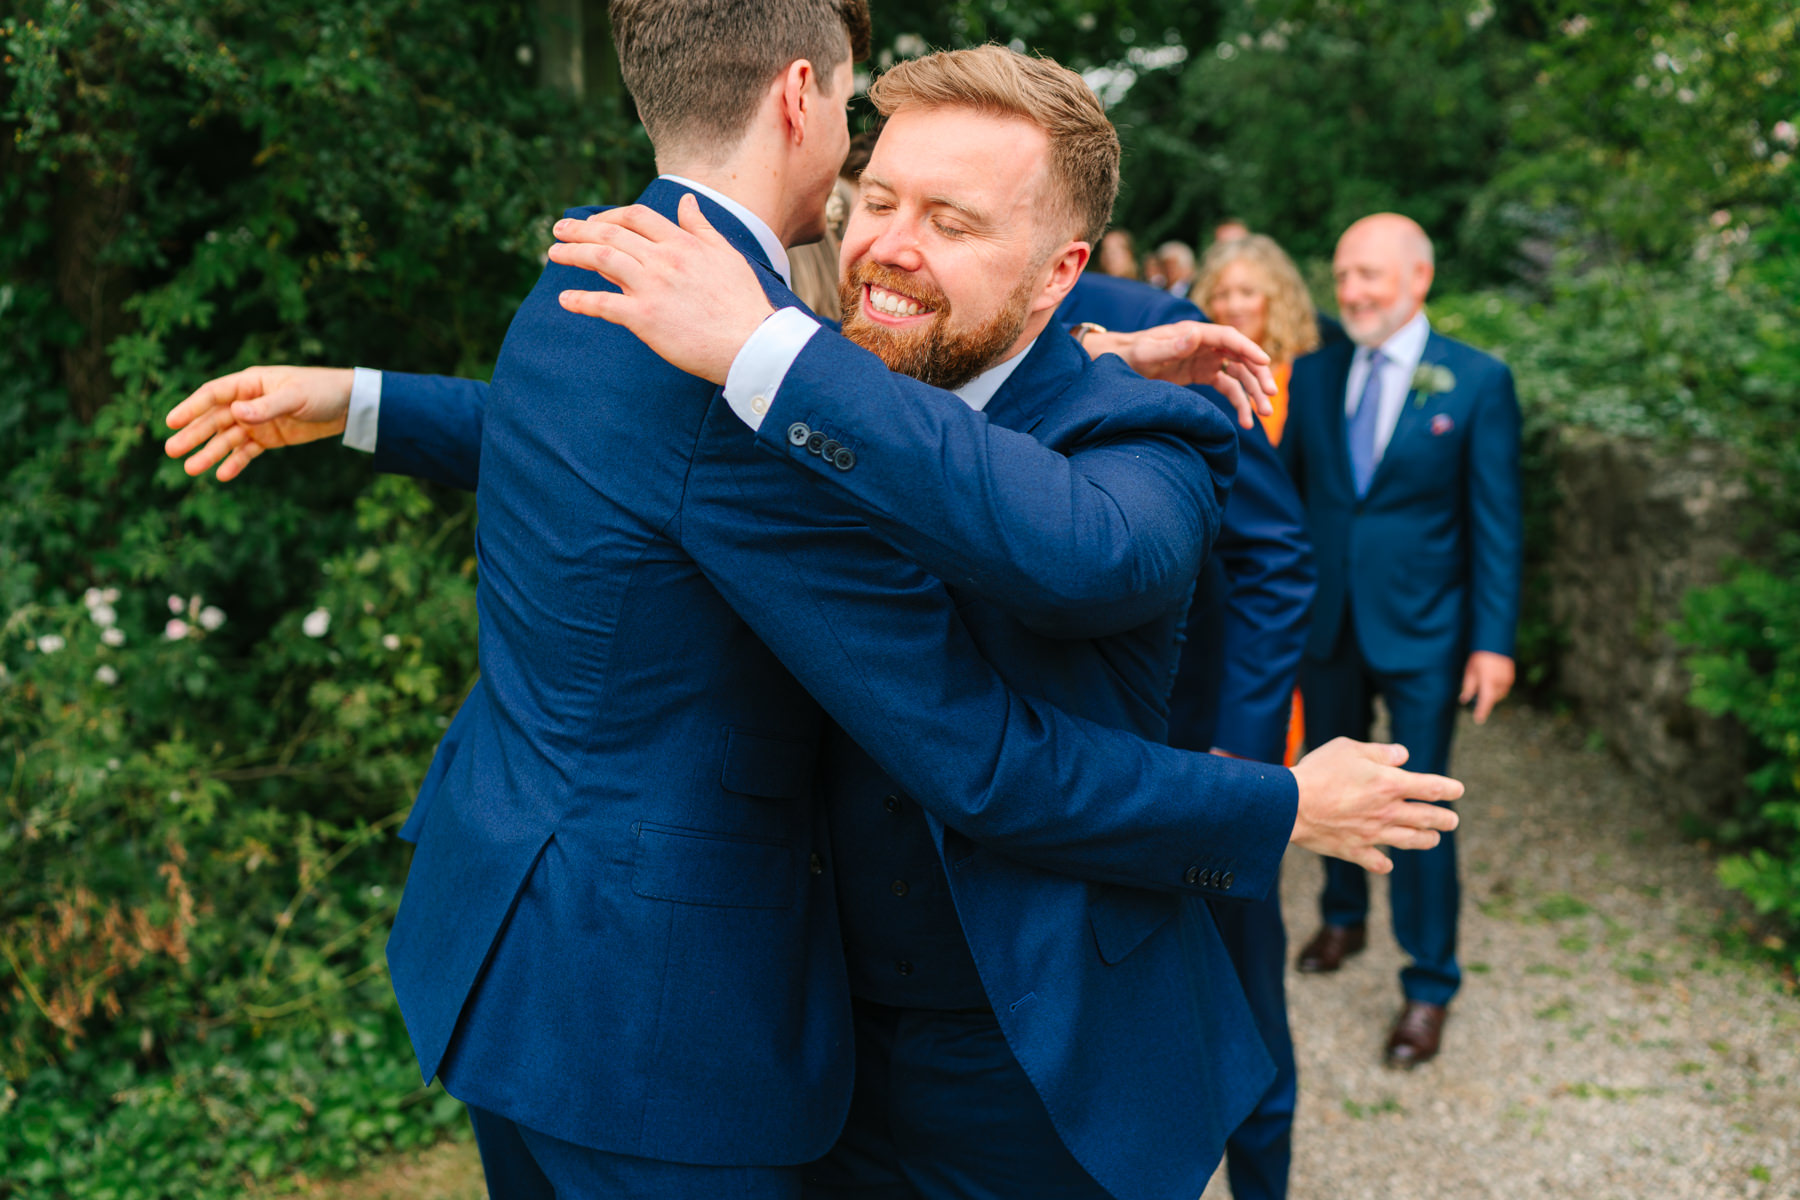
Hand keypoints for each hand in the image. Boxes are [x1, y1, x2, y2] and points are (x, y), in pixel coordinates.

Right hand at [164, 366, 354, 480]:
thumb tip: (236, 412)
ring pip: (227, 439)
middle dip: (193, 434)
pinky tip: (221, 475)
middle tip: (171, 450)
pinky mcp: (270, 438)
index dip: (191, 408)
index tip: (170, 422)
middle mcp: (248, 402)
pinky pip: (247, 452)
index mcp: (251, 384)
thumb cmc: (321, 391)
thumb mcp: (295, 397)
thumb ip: (267, 406)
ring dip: (209, 453)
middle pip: (214, 419)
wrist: (349, 405)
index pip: (213, 394)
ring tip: (191, 469)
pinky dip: (235, 463)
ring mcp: (257, 421)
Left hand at [548, 194, 774, 384]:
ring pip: (602, 260)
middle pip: (611, 234)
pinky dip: (580, 301)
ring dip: (573, 254)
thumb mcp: (727, 255)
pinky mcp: (644, 318)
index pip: (637, 217)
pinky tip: (565, 300)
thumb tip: (687, 201)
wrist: (752, 343)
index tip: (595, 222)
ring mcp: (652, 287)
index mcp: (683, 243)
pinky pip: (603, 305)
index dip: (611, 216)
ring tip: (554, 253)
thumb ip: (702, 227)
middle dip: (580, 229)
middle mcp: (664, 259)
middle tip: (559, 229)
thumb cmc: (744, 303)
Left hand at [1084, 321, 1276, 428]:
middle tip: (1271, 396)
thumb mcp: (1146, 352)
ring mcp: (1206, 360)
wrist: (1119, 364)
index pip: (1229, 338)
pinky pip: (1228, 388)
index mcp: (1194, 333)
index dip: (1249, 349)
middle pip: (1241, 358)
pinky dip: (1239, 403)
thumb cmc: (1130, 355)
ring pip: (1239, 375)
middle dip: (1258, 376)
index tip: (1266, 363)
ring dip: (1254, 394)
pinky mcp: (1203, 375)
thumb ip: (1169, 346)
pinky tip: (1247, 421)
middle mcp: (1205, 344)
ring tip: (1265, 415)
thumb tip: (1195, 336)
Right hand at [1288, 737, 1463, 873]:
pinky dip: (1384, 864)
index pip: (1431, 788)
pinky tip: (1388, 863)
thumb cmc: (1319, 770)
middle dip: (1444, 820)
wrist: (1291, 805)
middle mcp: (1387, 811)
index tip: (1457, 790)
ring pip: (1409, 841)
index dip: (1449, 789)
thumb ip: (1380, 752)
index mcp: (1389, 784)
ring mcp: (1372, 834)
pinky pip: (1376, 862)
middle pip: (1427, 818)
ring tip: (1434, 840)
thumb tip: (1403, 755)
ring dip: (1426, 840)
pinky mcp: (1354, 850)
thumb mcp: (1349, 748)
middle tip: (1453, 821)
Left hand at [1460, 650, 1514, 723]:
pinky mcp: (1511, 677)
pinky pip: (1503, 688)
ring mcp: (1508, 680)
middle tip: (1475, 691)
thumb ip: (1468, 687)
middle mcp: (1500, 682)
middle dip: (1484, 698)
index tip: (1478, 720)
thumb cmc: (1479, 657)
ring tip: (1483, 681)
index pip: (1486, 701)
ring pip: (1499, 695)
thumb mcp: (1470, 671)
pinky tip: (1490, 679)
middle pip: (1492, 698)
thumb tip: (1464, 700)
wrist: (1495, 643)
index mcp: (1488, 680)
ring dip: (1491, 694)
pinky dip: (1496, 688)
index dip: (1482, 711)